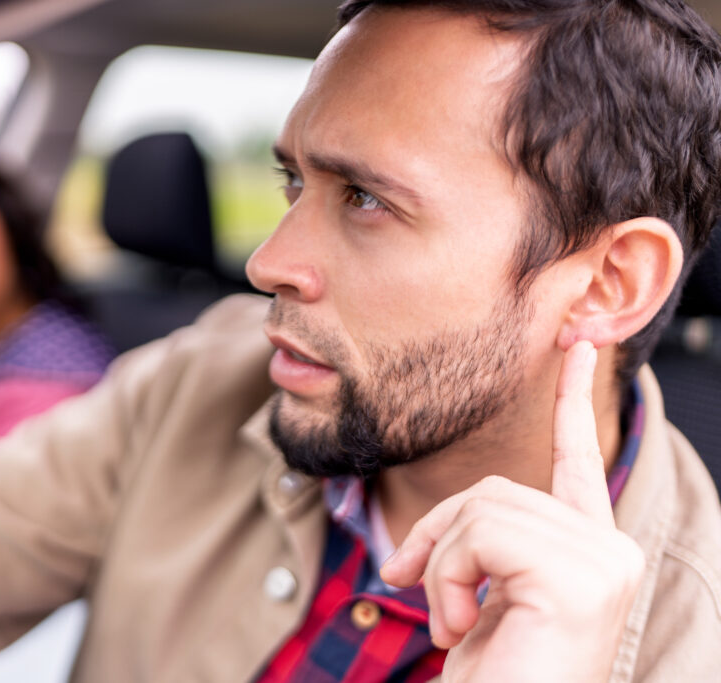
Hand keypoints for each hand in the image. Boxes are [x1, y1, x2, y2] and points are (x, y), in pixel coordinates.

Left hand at [380, 341, 644, 681]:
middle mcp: (609, 552)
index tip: (577, 343)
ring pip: (482, 508)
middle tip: (406, 584)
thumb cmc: (492, 676)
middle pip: (495, 489)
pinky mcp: (579, 579)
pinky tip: (462, 628)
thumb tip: (432, 532)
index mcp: (587, 552)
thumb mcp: (478, 597)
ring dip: (439, 567)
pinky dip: (446, 578)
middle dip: (435, 534)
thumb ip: (478, 546)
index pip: (579, 461)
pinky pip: (478, 534)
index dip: (572, 401)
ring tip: (453, 622)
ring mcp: (602, 564)